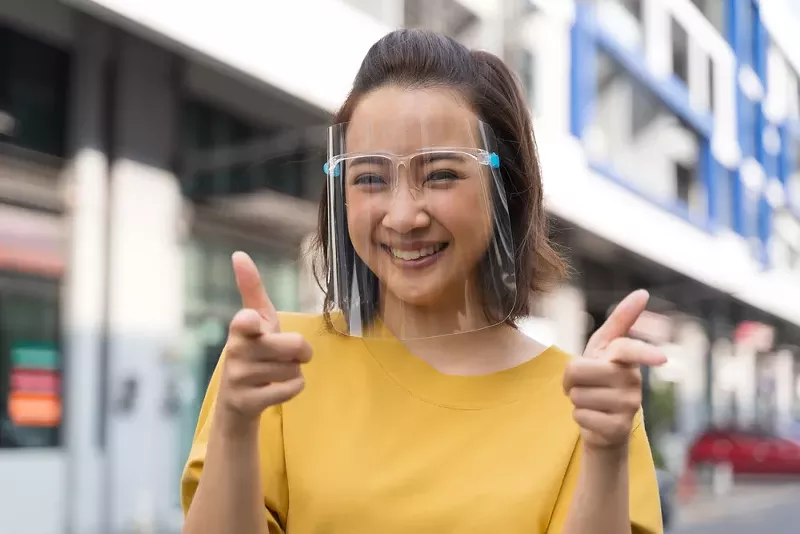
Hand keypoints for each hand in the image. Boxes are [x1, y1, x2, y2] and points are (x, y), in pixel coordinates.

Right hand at [216, 251, 311, 436]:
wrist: (237, 400)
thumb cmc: (254, 350)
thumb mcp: (256, 320)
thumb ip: (251, 288)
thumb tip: (238, 254)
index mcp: (240, 328)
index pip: (245, 322)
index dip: (251, 322)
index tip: (250, 320)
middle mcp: (235, 351)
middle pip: (295, 344)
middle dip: (300, 350)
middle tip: (285, 354)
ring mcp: (239, 378)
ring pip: (295, 369)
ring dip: (293, 371)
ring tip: (273, 372)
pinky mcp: (248, 402)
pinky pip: (293, 388)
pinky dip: (292, 388)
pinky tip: (274, 389)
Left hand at [563, 290, 665, 450]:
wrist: (602, 421)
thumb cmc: (599, 377)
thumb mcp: (604, 347)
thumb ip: (620, 320)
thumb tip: (643, 293)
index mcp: (626, 358)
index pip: (629, 350)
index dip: (642, 353)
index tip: (661, 358)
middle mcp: (633, 380)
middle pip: (578, 369)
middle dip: (569, 378)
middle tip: (582, 384)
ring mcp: (629, 406)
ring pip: (577, 394)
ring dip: (575, 399)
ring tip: (591, 401)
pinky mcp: (619, 428)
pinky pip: (580, 415)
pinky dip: (579, 417)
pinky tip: (593, 418)